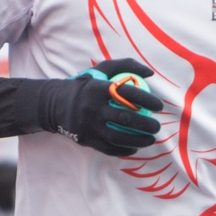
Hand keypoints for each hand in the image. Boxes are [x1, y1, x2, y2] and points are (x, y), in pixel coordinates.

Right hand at [38, 57, 163, 157]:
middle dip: (146, 124)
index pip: (128, 93)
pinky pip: (108, 148)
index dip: (147, 99)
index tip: (159, 106)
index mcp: (98, 89)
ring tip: (151, 139)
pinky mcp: (85, 139)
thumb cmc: (87, 85)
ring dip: (139, 140)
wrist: (56, 104)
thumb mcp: (102, 69)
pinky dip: (124, 150)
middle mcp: (93, 108)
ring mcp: (88, 126)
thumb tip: (150, 74)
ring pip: (118, 137)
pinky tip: (135, 147)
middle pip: (125, 118)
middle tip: (157, 126)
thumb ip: (126, 66)